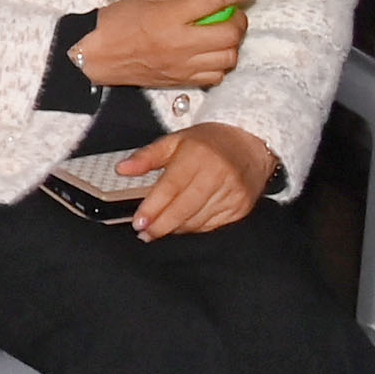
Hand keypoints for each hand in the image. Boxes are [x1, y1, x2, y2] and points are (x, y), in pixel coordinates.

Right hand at [74, 0, 250, 91]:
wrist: (97, 55)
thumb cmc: (118, 22)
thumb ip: (182, 0)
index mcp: (171, 15)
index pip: (215, 1)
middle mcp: (181, 41)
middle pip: (231, 33)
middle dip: (239, 21)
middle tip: (232, 14)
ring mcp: (183, 64)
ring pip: (229, 57)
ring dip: (232, 44)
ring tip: (222, 36)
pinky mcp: (181, 80)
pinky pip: (216, 76)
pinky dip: (220, 64)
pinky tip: (211, 55)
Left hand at [121, 122, 275, 237]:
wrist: (251, 143)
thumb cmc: (211, 141)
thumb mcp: (175, 140)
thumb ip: (147, 156)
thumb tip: (122, 168)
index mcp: (198, 156)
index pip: (171, 188)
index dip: (153, 208)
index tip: (138, 222)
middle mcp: (217, 175)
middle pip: (184, 209)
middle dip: (160, 225)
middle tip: (144, 233)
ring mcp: (232, 193)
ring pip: (197, 221)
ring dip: (175, 228)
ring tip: (159, 228)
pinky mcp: (240, 207)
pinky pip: (211, 225)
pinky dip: (193, 226)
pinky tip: (182, 222)